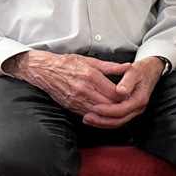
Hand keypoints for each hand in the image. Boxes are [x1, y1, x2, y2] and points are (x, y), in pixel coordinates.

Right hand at [3, 50, 131, 119]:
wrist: (45, 70)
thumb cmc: (68, 63)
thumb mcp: (91, 60)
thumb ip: (111, 66)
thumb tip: (128, 67)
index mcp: (91, 76)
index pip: (115, 92)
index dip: (125, 95)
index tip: (130, 94)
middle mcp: (84, 90)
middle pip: (109, 104)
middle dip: (119, 106)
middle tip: (127, 104)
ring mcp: (76, 100)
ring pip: (99, 112)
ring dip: (109, 113)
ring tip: (118, 110)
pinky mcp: (71, 106)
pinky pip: (88, 114)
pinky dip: (98, 115)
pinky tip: (104, 112)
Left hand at [82, 56, 165, 128]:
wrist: (150, 72)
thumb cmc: (142, 71)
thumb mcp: (135, 72)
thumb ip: (127, 82)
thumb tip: (120, 91)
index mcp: (139, 99)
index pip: (122, 110)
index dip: (108, 110)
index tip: (96, 107)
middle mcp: (137, 108)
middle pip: (119, 120)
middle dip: (102, 120)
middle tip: (87, 117)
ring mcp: (133, 111)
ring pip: (117, 122)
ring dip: (102, 122)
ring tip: (87, 119)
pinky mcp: (128, 111)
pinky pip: (116, 119)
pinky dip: (105, 120)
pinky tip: (95, 118)